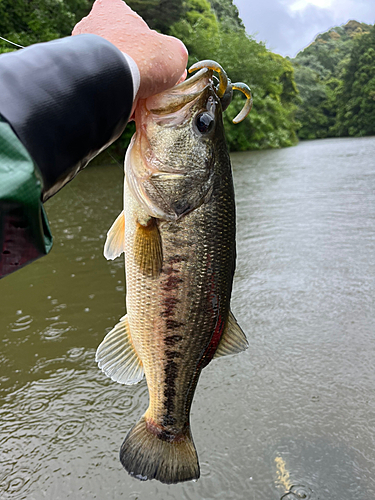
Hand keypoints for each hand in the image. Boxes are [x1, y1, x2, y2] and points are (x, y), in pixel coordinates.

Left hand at [72, 0, 187, 115]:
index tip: (153, 54)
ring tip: (139, 93)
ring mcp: (80, 53)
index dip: (145, 38)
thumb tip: (176, 72)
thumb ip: (175, 55)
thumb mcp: (174, 52)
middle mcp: (89, 26)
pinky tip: (126, 102)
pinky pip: (100, 86)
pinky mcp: (78, 78)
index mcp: (109, 9)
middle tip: (148, 79)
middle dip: (133, 63)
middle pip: (119, 46)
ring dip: (123, 80)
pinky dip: (113, 94)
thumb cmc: (143, 59)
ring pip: (108, 68)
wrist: (111, 86)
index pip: (128, 17)